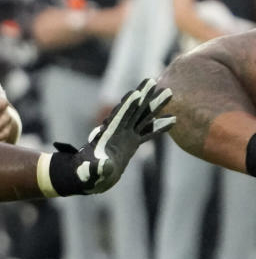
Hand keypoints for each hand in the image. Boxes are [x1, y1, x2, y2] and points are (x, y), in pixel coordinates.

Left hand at [44, 79, 173, 194]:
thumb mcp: (89, 173)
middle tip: (152, 81)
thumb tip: (103, 165)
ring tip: (168, 91)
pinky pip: (147, 132)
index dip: (126, 106)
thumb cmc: (86, 175)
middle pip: (132, 110)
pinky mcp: (131, 143)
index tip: (136, 93)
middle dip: (142, 96)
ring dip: (154, 105)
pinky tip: (173, 119)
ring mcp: (126, 136)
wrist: (88, 178)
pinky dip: (159, 126)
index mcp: (108, 136)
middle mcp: (118, 132)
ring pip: (143, 117)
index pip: (118, 118)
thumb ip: (95, 169)